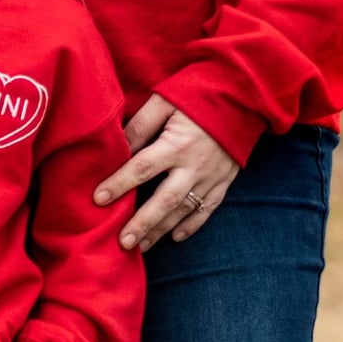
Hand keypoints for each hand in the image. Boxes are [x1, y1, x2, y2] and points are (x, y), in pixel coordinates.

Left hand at [94, 98, 239, 252]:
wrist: (244, 96)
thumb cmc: (198, 94)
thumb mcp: (165, 100)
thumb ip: (141, 124)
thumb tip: (118, 146)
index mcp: (177, 144)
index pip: (142, 168)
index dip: (119, 184)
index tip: (98, 199)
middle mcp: (195, 166)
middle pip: (164, 200)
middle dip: (142, 223)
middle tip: (122, 243)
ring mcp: (212, 177)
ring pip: (183, 210)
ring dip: (161, 230)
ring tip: (140, 247)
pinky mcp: (225, 181)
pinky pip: (208, 209)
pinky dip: (191, 225)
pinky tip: (174, 237)